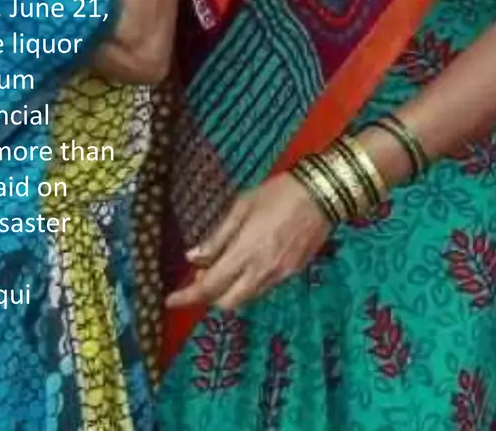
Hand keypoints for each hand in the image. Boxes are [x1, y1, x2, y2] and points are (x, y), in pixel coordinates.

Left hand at [166, 173, 331, 311]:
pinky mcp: (294, 272)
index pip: (209, 286)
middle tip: (203, 275)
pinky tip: (250, 262)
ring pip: (246, 298)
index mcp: (245, 252)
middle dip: (209, 297)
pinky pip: (264, 287)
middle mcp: (261, 271)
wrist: (324, 193)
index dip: (186, 296)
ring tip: (226, 266)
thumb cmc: (279, 193)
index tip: (170, 300)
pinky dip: (249, 283)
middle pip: (227, 303)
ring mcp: (280, 275)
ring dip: (230, 291)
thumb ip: (217, 236)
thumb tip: (193, 257)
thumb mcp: (242, 206)